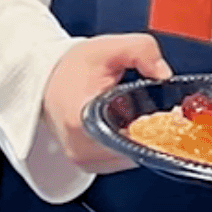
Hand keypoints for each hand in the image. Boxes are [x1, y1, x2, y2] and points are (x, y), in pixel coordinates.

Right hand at [42, 33, 172, 174]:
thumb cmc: (72, 67)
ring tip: (136, 114)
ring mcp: (83, 160)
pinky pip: (120, 159)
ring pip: (130, 157)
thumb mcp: (108, 47)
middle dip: (151, 131)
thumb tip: (164, 73)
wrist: (47, 80)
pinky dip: (129, 143)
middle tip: (154, 109)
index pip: (129, 138)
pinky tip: (127, 124)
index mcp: (81, 122)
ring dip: (141, 138)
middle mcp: (81, 148)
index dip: (153, 126)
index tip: (163, 113)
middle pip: (134, 150)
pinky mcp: (87, 164)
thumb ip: (141, 50)